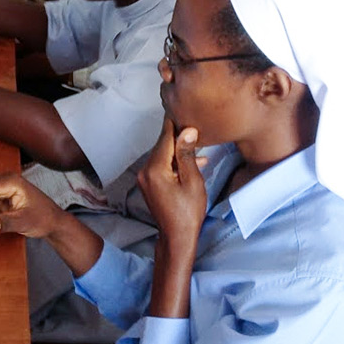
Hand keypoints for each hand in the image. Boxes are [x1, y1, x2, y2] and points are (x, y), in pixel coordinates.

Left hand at [137, 119, 206, 250]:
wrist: (176, 238)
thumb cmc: (188, 213)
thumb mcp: (193, 182)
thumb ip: (187, 155)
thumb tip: (187, 131)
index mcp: (155, 169)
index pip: (165, 136)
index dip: (176, 121)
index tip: (181, 105)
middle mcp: (145, 170)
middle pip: (162, 144)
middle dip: (179, 134)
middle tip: (195, 123)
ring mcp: (145, 177)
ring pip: (163, 154)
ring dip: (178, 149)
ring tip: (198, 144)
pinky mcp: (148, 183)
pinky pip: (161, 165)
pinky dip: (174, 161)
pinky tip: (192, 162)